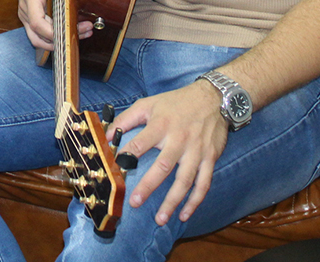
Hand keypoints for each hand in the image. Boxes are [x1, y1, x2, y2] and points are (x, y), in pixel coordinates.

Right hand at [16, 0, 84, 50]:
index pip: (38, 23)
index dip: (53, 33)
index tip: (71, 31)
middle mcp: (26, 7)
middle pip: (36, 36)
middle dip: (58, 41)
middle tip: (82, 33)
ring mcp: (27, 12)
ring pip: (37, 37)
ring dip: (56, 40)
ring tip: (80, 32)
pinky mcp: (31, 13)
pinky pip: (39, 31)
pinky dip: (53, 35)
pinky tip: (70, 28)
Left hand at [108, 81, 228, 225]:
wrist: (212, 99)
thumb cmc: (176, 103)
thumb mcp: (148, 104)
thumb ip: (126, 118)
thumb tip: (106, 134)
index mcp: (161, 125)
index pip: (141, 142)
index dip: (128, 155)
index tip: (116, 169)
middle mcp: (179, 140)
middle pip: (163, 166)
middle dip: (148, 186)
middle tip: (135, 202)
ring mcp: (196, 151)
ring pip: (185, 180)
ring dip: (173, 201)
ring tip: (160, 219)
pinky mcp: (210, 159)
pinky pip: (203, 184)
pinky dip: (195, 201)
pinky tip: (184, 215)